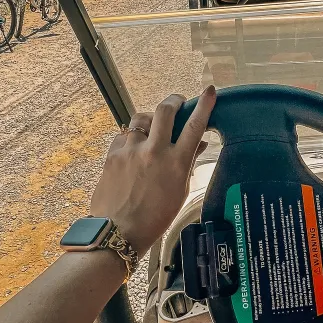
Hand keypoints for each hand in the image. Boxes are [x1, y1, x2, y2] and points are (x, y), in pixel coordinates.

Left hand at [89, 86, 215, 254]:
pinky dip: (131, 138)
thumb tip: (198, 144)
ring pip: (141, 119)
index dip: (204, 105)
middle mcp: (154, 151)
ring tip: (151, 130)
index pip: (195, 125)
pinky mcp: (113, 154)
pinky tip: (133, 149)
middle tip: (177, 103)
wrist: (118, 231)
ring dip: (149, 120)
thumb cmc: (154, 218)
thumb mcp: (180, 191)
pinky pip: (124, 135)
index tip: (210, 91)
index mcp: (176, 163)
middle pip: (165, 110)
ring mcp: (131, 150)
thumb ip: (188, 164)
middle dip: (173, 101)